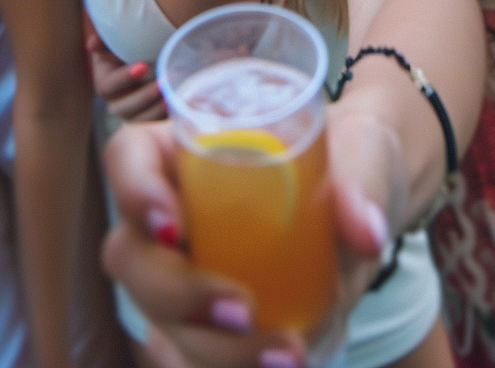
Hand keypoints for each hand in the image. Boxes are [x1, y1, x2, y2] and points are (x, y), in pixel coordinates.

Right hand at [83, 16, 165, 122]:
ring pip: (140, 119)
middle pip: (124, 107)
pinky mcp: (147, 118)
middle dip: (143, 96)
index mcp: (104, 82)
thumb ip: (103, 41)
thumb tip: (92, 43)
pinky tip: (175, 102)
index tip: (143, 66)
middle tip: (161, 83)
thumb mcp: (113, 42)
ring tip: (170, 96)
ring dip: (155, 109)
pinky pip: (155, 122)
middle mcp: (115, 102)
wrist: (145, 58)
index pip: (108, 86)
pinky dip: (165, 114)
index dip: (124, 78)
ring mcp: (131, 113)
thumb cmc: (126, 47)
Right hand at [101, 111, 390, 367]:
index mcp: (187, 147)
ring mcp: (183, 276)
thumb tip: (366, 231)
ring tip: (288, 356)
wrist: (367, 205)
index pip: (128, 157)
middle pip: (131, 255)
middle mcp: (171, 214)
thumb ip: (362, 183)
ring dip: (210, 350)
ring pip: (157, 321)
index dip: (134, 192)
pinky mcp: (209, 328)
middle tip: (243, 308)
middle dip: (176, 294)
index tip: (174, 228)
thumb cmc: (350, 156)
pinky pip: (188, 359)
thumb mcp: (364, 154)